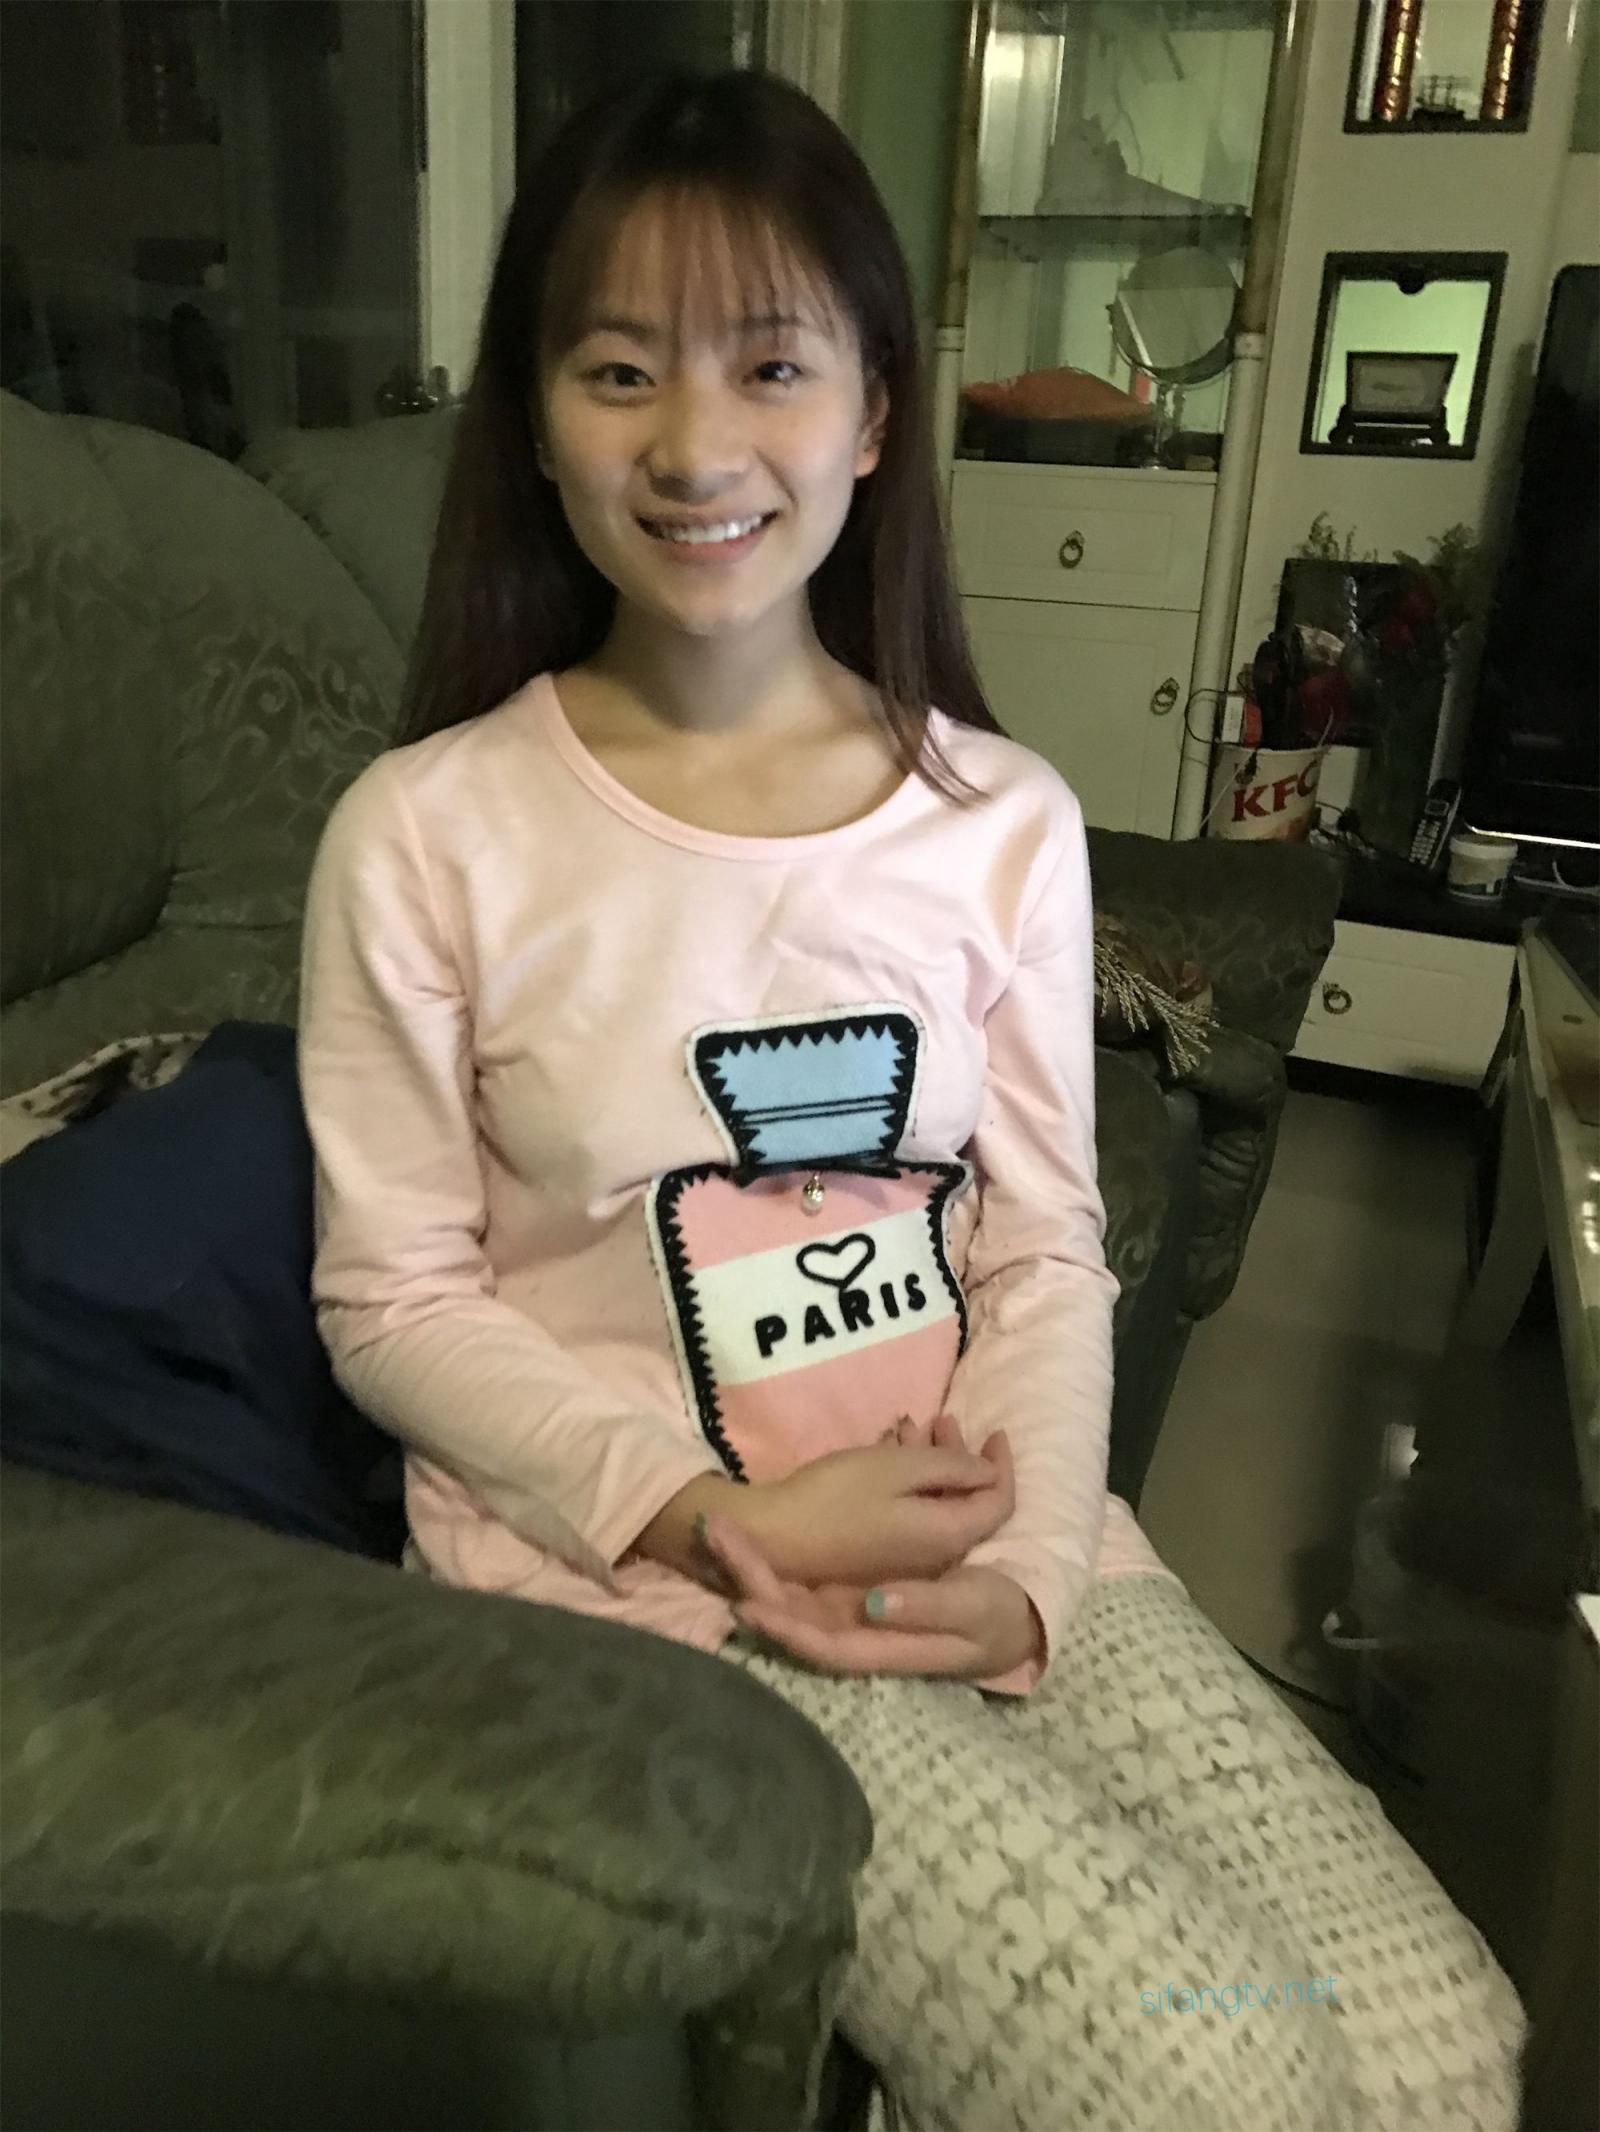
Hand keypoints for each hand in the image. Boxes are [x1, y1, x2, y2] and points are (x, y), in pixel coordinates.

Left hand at [699, 1500, 1040, 1681]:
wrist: (1005, 1615)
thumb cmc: (992, 1618)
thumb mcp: (971, 1610)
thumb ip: (926, 1607)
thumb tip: (873, 1604)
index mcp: (875, 1645)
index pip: (815, 1641)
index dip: (778, 1624)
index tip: (741, 1601)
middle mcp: (850, 1628)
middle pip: (786, 1609)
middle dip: (748, 1572)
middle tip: (711, 1532)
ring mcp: (846, 1604)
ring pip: (790, 1584)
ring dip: (756, 1555)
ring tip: (715, 1521)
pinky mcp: (851, 1581)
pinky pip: (807, 1567)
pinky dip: (781, 1546)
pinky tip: (753, 1522)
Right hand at [745, 1414, 1014, 1586]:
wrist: (776, 1535)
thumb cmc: (839, 1494)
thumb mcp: (898, 1467)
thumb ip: (950, 1466)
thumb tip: (986, 1469)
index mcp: (949, 1534)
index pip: (998, 1501)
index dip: (1002, 1464)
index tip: (996, 1430)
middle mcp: (937, 1553)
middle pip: (968, 1503)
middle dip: (962, 1456)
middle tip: (943, 1419)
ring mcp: (909, 1557)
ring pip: (937, 1505)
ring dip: (932, 1464)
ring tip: (912, 1425)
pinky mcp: (883, 1553)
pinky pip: (914, 1514)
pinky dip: (911, 1482)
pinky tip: (890, 1449)